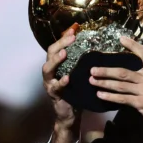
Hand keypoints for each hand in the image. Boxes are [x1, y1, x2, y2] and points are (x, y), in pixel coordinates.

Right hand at [42, 28, 80, 142]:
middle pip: (50, 54)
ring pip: (47, 69)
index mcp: (57, 65)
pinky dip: (61, 82)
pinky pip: (56, 87)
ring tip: (64, 54)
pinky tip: (67, 78)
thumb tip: (95, 45)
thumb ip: (81, 62)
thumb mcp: (78, 73)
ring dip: (56, 61)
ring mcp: (50, 83)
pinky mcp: (54, 94)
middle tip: (71, 38)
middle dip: (60, 44)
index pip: (58, 46)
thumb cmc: (76, 90)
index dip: (64, 37)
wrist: (70, 113)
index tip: (74, 28)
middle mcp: (51, 72)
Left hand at [89, 37, 142, 135]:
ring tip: (92, 81)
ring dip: (104, 83)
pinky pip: (122, 99)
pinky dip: (110, 97)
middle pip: (123, 72)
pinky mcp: (141, 103)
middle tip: (92, 70)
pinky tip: (100, 95)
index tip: (121, 38)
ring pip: (120, 85)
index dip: (132, 45)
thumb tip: (133, 75)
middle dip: (106, 71)